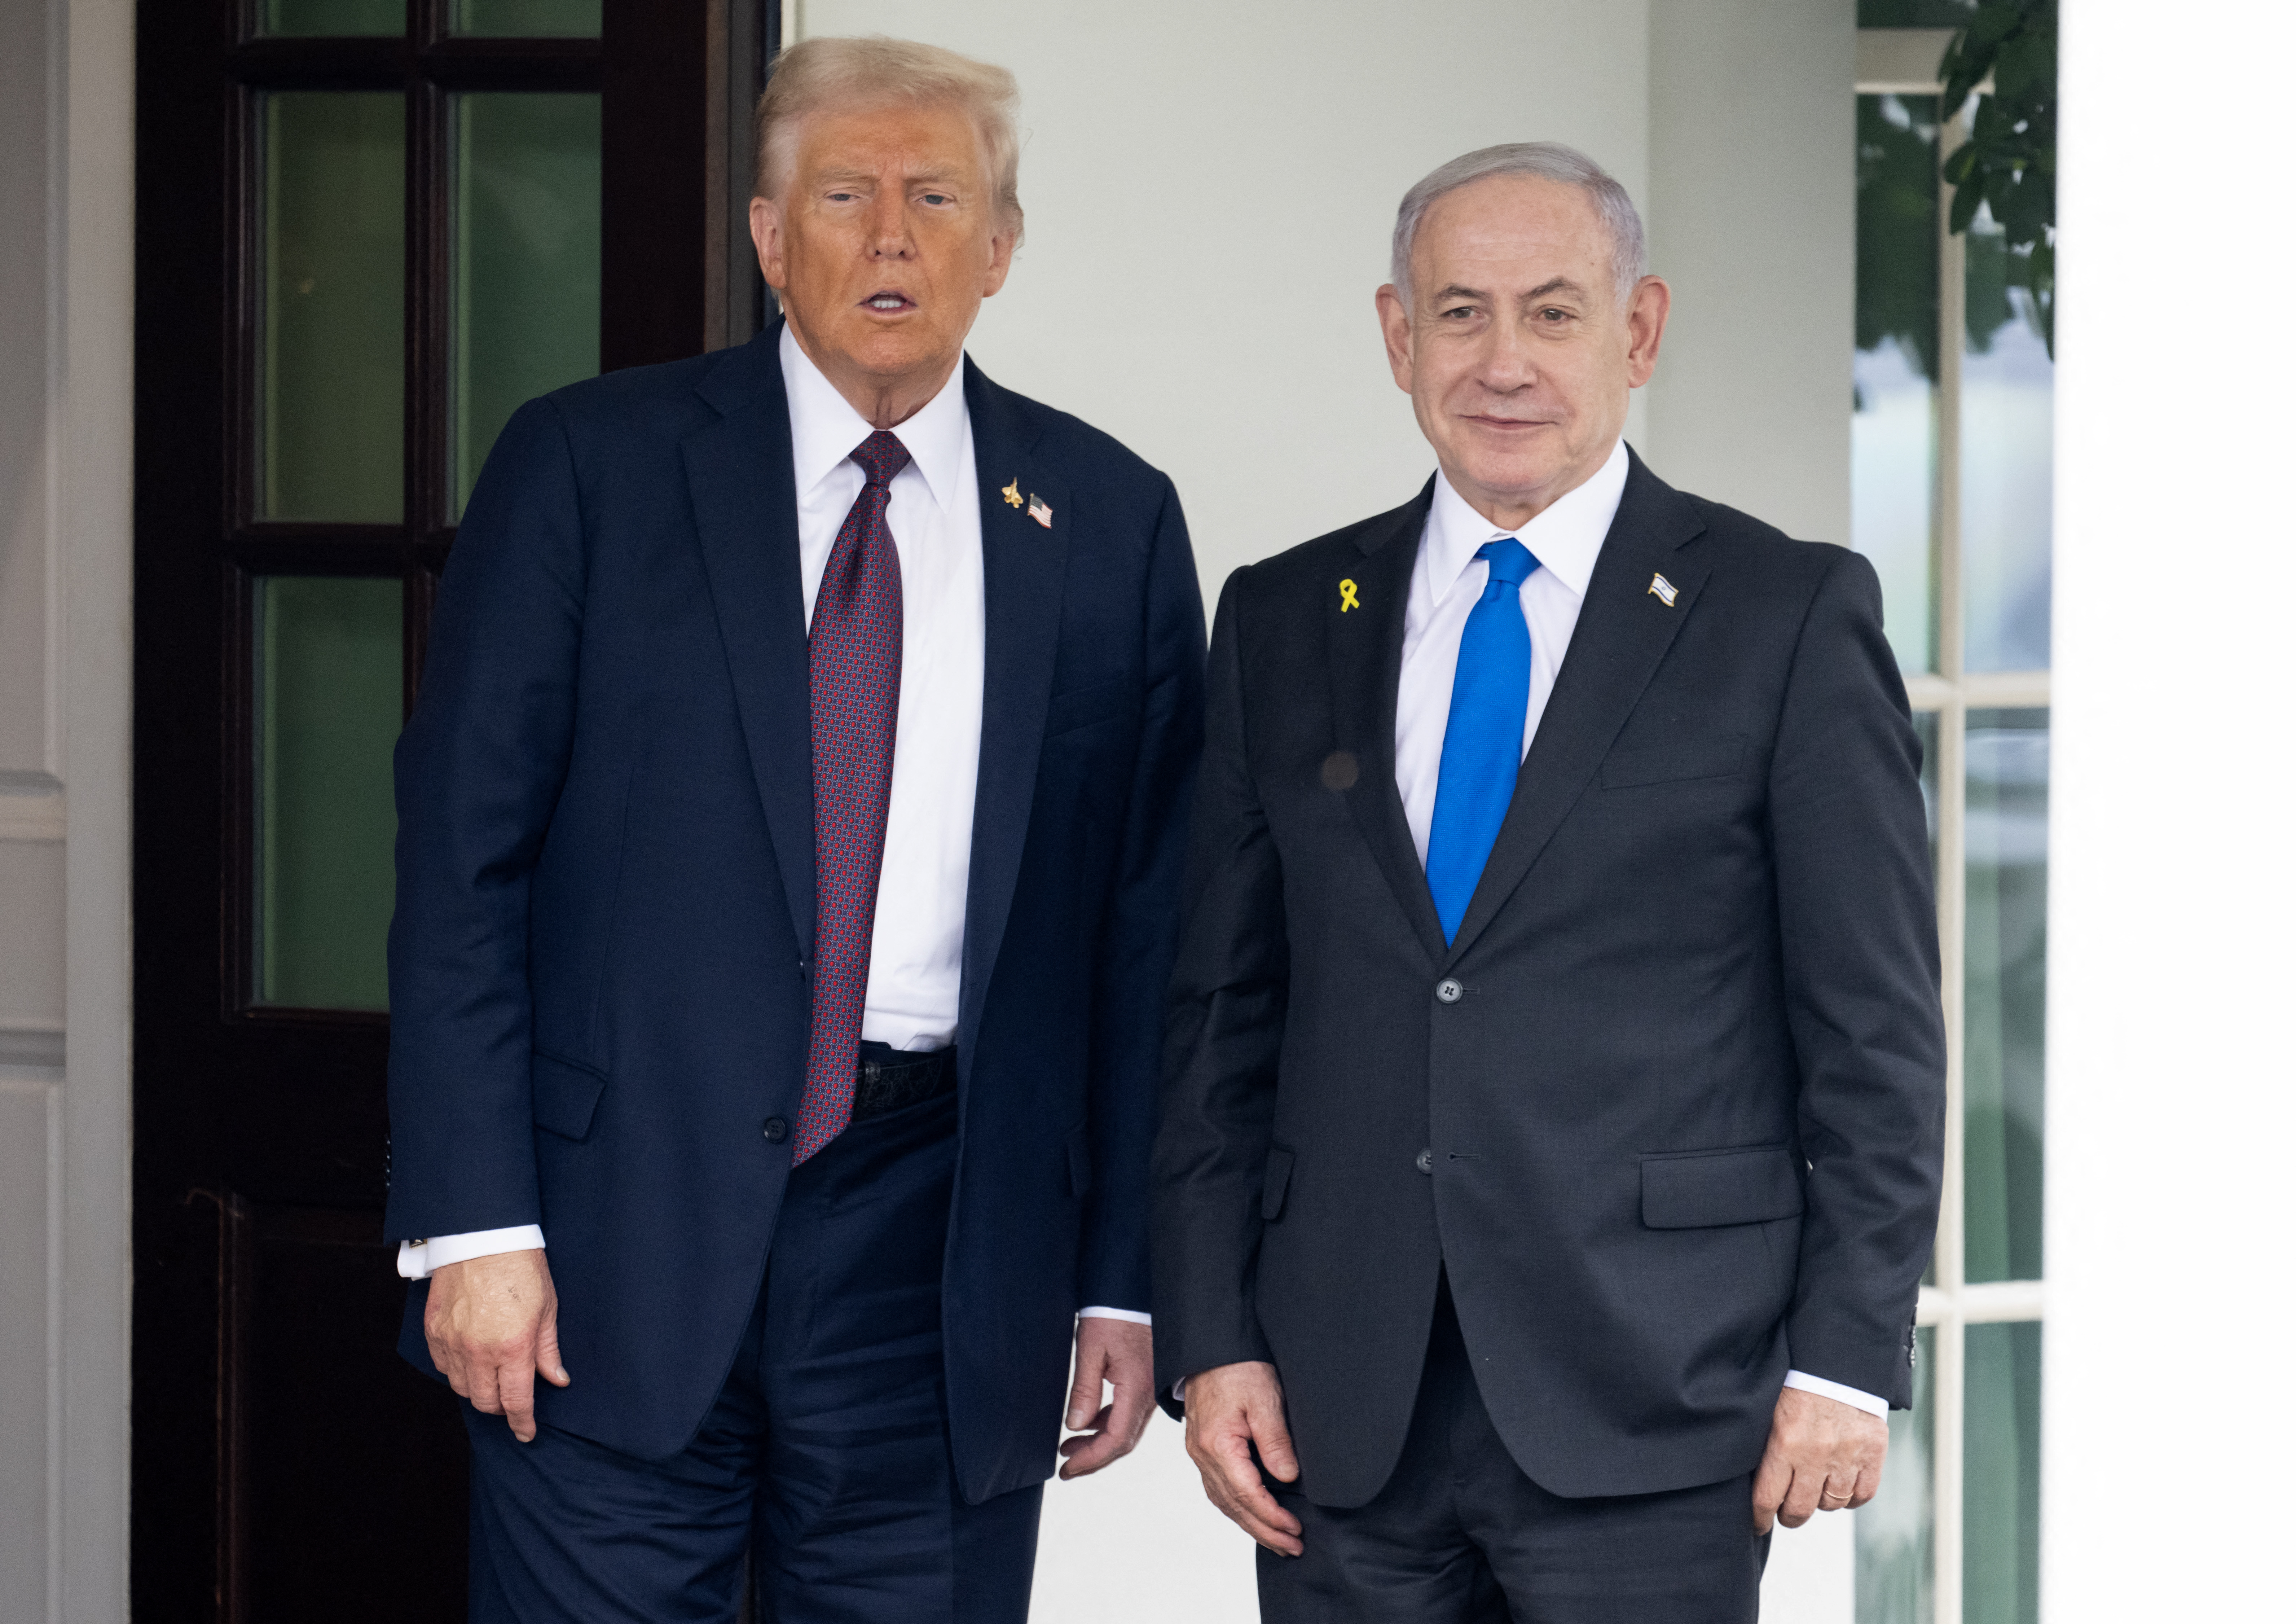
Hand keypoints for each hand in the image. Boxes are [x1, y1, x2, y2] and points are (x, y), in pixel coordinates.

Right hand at [423, 1248, 569, 1442]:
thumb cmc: (522, 1267)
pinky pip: (442, 1366)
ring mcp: (453, 1341)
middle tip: (511, 1400)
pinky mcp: (434, 1330)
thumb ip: (548, 1349)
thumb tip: (557, 1379)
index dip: (522, 1422)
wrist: (483, 1236)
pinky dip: (456, 1371)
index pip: (515, 1400)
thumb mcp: (548, 1308)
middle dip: (500, 1408)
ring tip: (492, 1378)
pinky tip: (469, 1361)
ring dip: (478, 1390)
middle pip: (485, 1401)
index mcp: (513, 1346)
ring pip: (461, 1387)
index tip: (526, 1433)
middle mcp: (479, 1350)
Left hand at [1057, 1317, 1155, 1478]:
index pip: (1116, 1439)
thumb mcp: (1091, 1349)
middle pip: (1123, 1441)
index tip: (1067, 1469)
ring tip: (1070, 1447)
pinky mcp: (1145, 1380)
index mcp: (1136, 1389)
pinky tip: (1088, 1423)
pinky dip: (1107, 1424)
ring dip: (1099, 1442)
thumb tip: (1076, 1426)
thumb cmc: (1115, 1313)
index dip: (1091, 1459)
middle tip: (1067, 1467)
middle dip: (1094, 1458)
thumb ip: (1085, 1390)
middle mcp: (1147, 1394)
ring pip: (1126, 1428)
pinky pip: (1128, 1412)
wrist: (1132, 1290)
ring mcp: (1148, 1388)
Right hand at [1182, 1360, 1303, 1555]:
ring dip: (1251, 1524)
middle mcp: (1202, 1454)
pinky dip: (1237, 1507)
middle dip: (1264, 1530)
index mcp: (1216, 1444)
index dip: (1272, 1517)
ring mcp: (1199, 1453)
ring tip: (1277, 1540)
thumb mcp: (1265, 1399)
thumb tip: (1288, 1478)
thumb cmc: (1238, 1367)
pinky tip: (1252, 1514)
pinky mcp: (1203, 1448)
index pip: (1246, 1494)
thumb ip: (1275, 1440)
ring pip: (1223, 1501)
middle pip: (1233, 1506)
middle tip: (1292, 1547)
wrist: (1211, 1346)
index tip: (1295, 1530)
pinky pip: (1218, 1488)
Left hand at [1752, 1385, 1887, 1532]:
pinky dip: (1851, 1496)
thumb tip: (1752, 1483)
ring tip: (1813, 1489)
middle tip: (1786, 1510)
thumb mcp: (1769, 1411)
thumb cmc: (1797, 1383)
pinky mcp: (1873, 1453)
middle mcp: (1815, 1454)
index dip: (1760, 1518)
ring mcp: (1847, 1456)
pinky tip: (1840, 1485)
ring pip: (1830, 1504)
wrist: (1838, 1361)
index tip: (1758, 1523)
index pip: (1767, 1498)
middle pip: (1799, 1509)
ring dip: (1820, 1501)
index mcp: (1784, 1443)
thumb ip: (1764, 1446)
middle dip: (1789, 1515)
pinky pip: (1861, 1496)